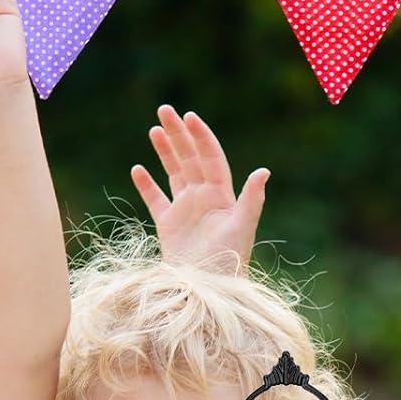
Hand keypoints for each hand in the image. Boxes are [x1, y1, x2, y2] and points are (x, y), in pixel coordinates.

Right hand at [132, 105, 267, 271]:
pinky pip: (155, 199)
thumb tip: (263, 171)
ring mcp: (186, 210)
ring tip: (154, 129)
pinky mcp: (169, 226)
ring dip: (164, 152)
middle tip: (164, 110)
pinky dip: (146, 185)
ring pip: (174, 173)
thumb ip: (251, 199)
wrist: (208, 289)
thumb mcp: (242, 228)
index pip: (211, 158)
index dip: (201, 137)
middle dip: (178, 135)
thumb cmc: (229, 260)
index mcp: (222, 195)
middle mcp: (204, 198)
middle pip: (190, 159)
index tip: (189, 117)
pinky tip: (137, 169)